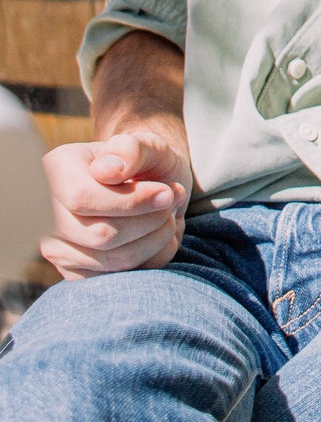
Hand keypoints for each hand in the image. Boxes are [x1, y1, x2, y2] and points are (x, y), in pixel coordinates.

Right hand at [40, 131, 191, 277]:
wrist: (145, 184)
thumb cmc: (143, 162)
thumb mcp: (146, 144)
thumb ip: (131, 150)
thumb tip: (107, 171)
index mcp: (55, 171)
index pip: (83, 198)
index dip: (131, 201)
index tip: (167, 192)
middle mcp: (46, 213)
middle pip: (100, 235)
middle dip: (149, 220)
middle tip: (173, 200)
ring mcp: (56, 247)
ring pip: (113, 260)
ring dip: (155, 239)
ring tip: (169, 214)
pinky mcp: (74, 273)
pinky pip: (119, 278)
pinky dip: (151, 257)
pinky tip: (158, 234)